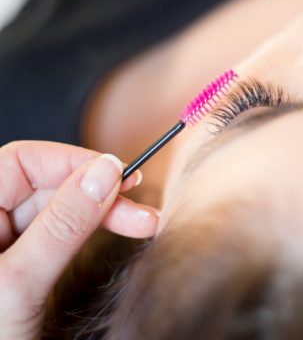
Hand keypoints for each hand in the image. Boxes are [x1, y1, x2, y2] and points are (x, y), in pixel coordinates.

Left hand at [0, 141, 158, 339]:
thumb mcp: (19, 283)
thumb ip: (63, 226)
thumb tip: (106, 172)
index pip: (23, 162)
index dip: (73, 161)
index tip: (118, 173)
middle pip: (49, 185)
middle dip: (99, 194)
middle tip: (143, 211)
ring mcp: (7, 242)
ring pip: (61, 209)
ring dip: (105, 214)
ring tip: (145, 224)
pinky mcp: (26, 263)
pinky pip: (62, 234)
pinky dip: (93, 232)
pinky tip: (119, 231)